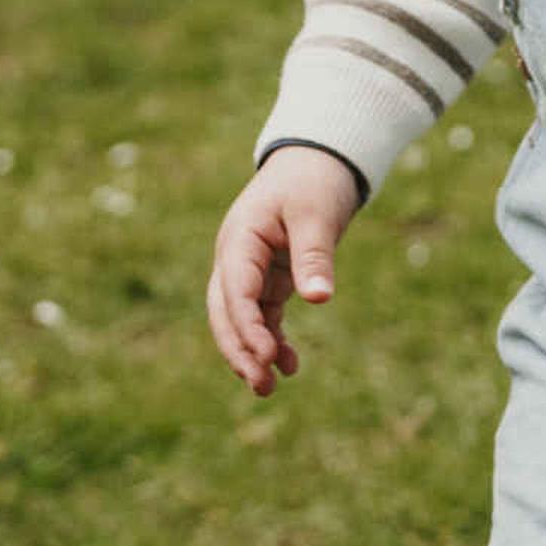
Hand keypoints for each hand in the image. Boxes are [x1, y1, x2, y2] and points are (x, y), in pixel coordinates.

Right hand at [206, 147, 363, 395]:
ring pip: (241, 319)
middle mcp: (236, 257)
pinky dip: (272, 338)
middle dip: (240, 350)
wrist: (318, 158)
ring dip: (253, 351)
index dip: (247, 328)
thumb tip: (320, 299)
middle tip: (262, 386)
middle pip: (225, 312)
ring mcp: (249, 268)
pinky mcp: (268, 276)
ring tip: (270, 387)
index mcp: (240, 238)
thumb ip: (314, 257)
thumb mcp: (317, 215)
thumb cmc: (315, 180)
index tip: (267, 357)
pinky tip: (290, 364)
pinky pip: (262, 314)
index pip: (235, 291)